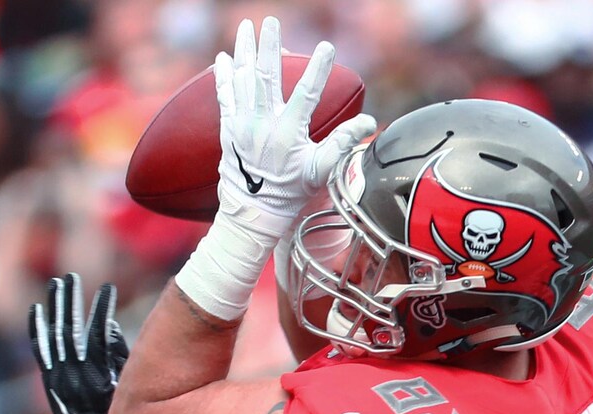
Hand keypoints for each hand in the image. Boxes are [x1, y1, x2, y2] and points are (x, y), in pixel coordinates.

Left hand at [29, 273, 128, 413]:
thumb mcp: (127, 386)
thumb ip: (119, 355)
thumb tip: (109, 325)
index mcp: (98, 377)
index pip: (97, 335)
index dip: (102, 310)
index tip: (109, 288)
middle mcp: (74, 375)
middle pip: (69, 330)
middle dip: (70, 301)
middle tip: (71, 277)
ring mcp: (58, 377)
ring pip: (54, 335)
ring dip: (55, 307)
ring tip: (57, 284)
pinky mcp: (49, 380)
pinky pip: (40, 350)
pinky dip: (37, 329)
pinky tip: (36, 310)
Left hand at [211, 17, 375, 239]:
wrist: (252, 213)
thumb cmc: (291, 192)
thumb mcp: (321, 171)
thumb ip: (342, 144)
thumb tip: (370, 123)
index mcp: (288, 133)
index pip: (306, 94)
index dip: (317, 69)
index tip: (327, 47)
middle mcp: (262, 126)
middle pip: (266, 77)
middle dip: (269, 46)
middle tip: (272, 21)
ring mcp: (241, 126)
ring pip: (242, 80)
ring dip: (244, 51)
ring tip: (246, 27)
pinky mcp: (227, 129)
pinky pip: (224, 96)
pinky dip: (223, 76)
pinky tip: (223, 57)